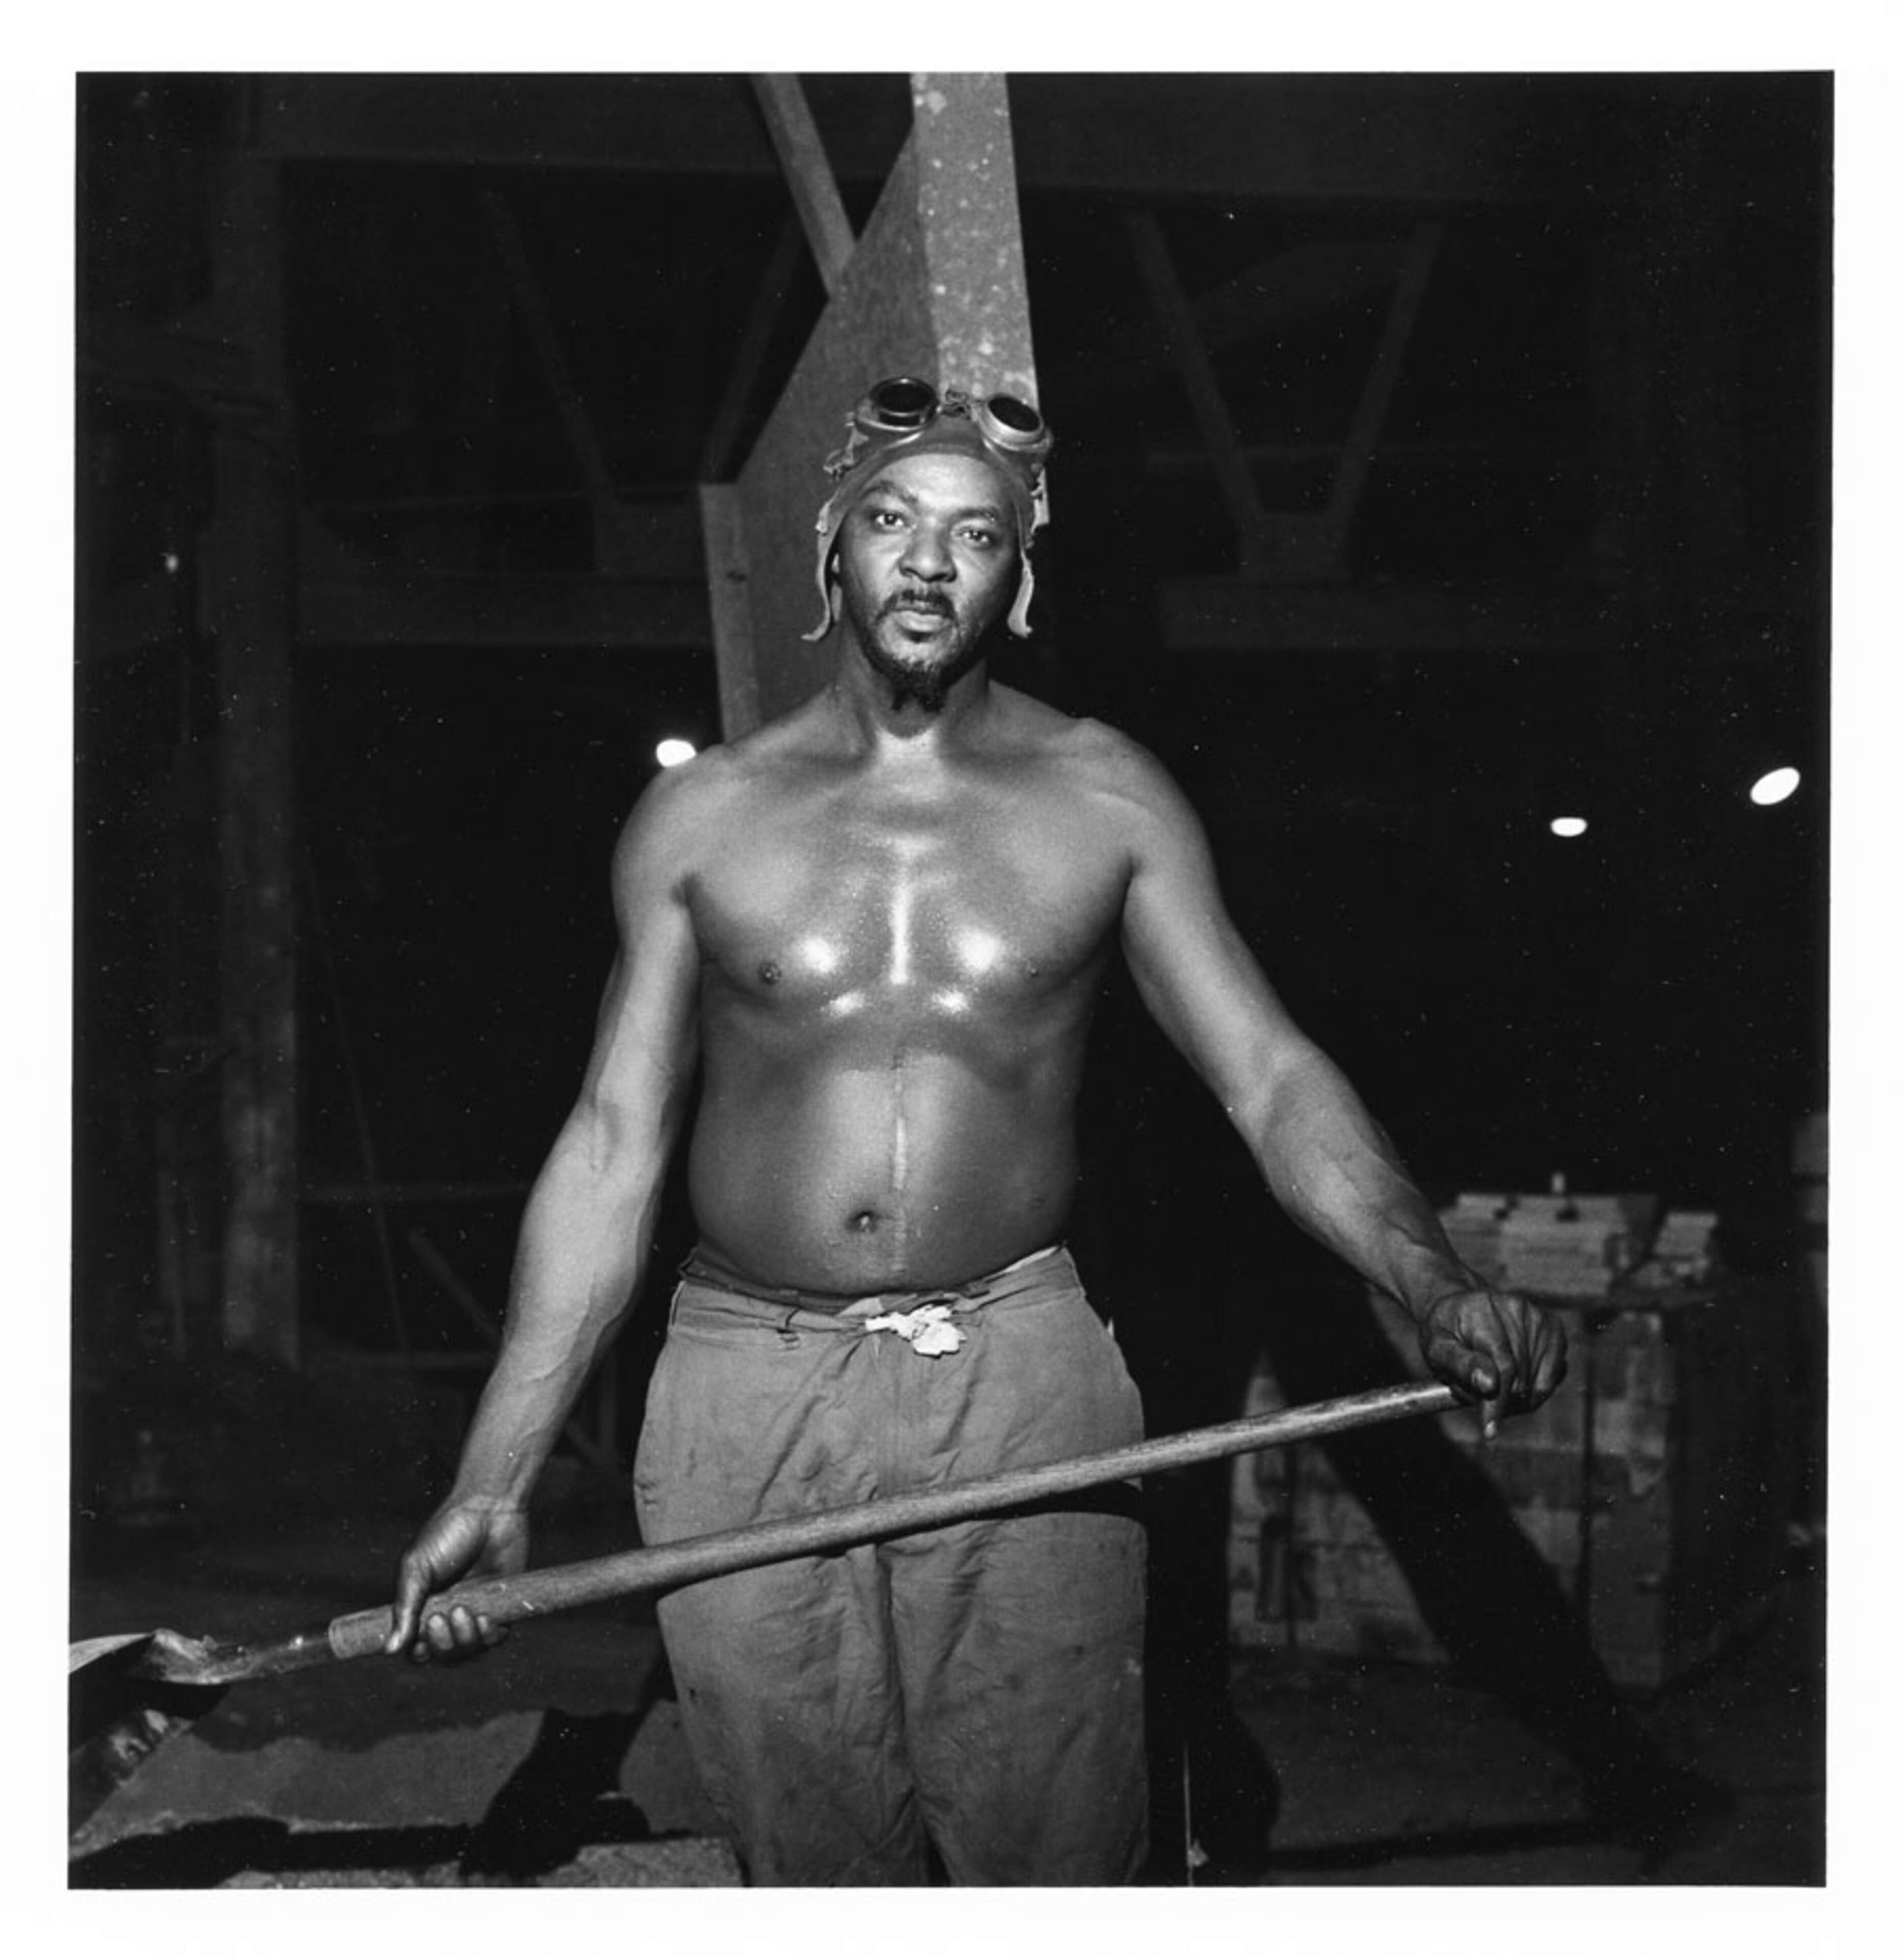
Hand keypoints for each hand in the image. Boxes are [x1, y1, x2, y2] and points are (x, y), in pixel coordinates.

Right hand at [386, 1498, 529, 1662]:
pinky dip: (489, 1635)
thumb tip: (390, 1650)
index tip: (421, 1638)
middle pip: (444, 1654)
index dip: (419, 1651)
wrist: (489, 1508)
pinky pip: (496, 1638)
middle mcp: (450, 1614)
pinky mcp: (503, 1605)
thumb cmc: (448, 1533)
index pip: (418, 1648)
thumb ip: (405, 1608)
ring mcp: (477, 1611)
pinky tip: (485, 1618)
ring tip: (462, 1611)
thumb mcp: (417, 1568)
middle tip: (442, 1617)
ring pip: (470, 1650)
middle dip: (443, 1645)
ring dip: (465, 1640)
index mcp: (425, 1607)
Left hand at [1416, 1285, 1567, 1440]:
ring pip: (1540, 1377)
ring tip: (1496, 1390)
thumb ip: (1461, 1365)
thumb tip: (1489, 1385)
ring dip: (1522, 1395)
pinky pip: (1556, 1370)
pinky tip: (1517, 1382)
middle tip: (1484, 1405)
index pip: (1503, 1366)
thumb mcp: (1437, 1348)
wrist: (1458, 1308)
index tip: (1490, 1430)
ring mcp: (1535, 1315)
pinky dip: (1540, 1385)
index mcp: (1481, 1310)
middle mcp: (1514, 1307)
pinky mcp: (1551, 1325)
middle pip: (1522, 1375)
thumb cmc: (1444, 1332)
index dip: (1498, 1402)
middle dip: (1504, 1400)